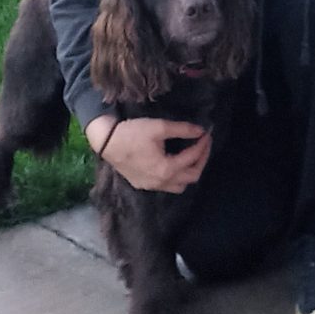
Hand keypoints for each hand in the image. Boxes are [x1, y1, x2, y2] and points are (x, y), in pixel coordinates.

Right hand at [85, 115, 211, 192]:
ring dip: (190, 171)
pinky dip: (177, 176)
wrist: (107, 142)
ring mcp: (151, 186)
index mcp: (166, 169)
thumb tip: (201, 131)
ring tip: (192, 155)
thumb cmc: (133, 133)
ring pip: (180, 186)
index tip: (207, 133)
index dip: (203, 144)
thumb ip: (183, 129)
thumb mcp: (159, 127)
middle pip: (191, 177)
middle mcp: (161, 182)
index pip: (192, 158)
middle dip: (201, 160)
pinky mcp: (143, 185)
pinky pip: (167, 186)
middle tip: (204, 145)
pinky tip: (176, 163)